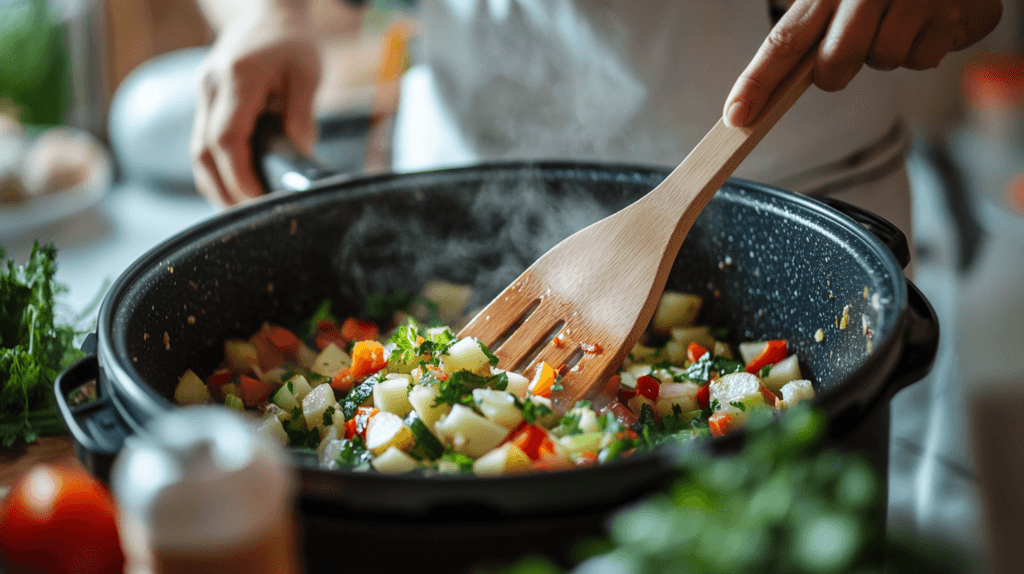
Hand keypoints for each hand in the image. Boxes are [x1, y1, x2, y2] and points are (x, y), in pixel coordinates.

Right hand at [191, 3, 320, 205]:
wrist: (265, 11)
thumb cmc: (291, 40)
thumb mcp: (308, 74)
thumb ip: (303, 117)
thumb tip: (300, 159)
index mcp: (237, 80)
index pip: (226, 139)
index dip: (238, 176)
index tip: (257, 202)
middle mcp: (211, 88)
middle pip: (203, 153)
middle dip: (224, 191)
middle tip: (250, 220)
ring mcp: (203, 95)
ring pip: (197, 153)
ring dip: (216, 186)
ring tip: (244, 213)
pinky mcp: (206, 103)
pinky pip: (204, 144)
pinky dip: (217, 171)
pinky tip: (236, 190)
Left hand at [724, 0, 1002, 126]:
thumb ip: (808, 35)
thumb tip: (764, 94)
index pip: (783, 41)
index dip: (757, 82)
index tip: (737, 116)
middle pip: (834, 65)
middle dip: (838, 71)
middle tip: (857, 44)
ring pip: (885, 62)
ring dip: (890, 54)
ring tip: (901, 22)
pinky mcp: (957, 13)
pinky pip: (925, 58)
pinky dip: (926, 49)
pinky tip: (931, 22)